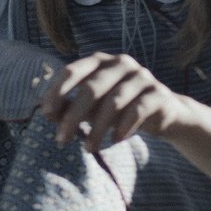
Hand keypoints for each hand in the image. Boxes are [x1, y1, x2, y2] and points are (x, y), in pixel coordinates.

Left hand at [39, 51, 185, 152]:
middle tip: (62, 140)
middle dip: (73, 116)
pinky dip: (122, 127)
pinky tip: (114, 141)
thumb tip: (46, 113)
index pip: (72, 71)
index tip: (46, 114)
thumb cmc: (119, 108)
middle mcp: (120, 63)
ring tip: (88, 148)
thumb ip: (70, 107)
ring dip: (97, 129)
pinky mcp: (158, 93)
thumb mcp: (91, 107)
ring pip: (113, 102)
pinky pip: (136, 111)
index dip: (57, 92)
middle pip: (91, 89)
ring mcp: (142, 76)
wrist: (164, 113)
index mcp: (99, 61)